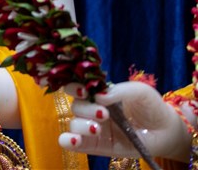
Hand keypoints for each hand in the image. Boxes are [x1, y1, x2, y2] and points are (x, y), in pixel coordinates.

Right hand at [58, 81, 192, 161]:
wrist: (166, 130)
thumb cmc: (152, 106)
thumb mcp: (139, 91)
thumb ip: (120, 90)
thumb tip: (98, 96)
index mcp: (98, 94)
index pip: (76, 87)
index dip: (74, 87)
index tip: (84, 91)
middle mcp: (92, 110)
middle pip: (75, 106)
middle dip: (86, 109)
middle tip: (105, 113)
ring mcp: (94, 128)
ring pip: (73, 124)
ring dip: (81, 125)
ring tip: (98, 129)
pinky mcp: (97, 146)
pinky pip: (73, 144)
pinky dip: (68, 141)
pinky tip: (75, 140)